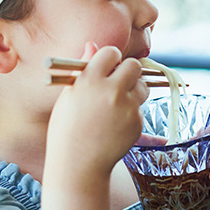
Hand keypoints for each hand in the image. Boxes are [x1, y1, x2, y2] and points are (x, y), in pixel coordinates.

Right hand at [47, 43, 147, 180]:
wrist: (78, 164)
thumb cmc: (67, 128)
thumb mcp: (69, 96)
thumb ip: (83, 70)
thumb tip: (93, 44)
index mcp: (89, 80)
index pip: (111, 52)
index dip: (111, 58)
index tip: (109, 65)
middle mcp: (111, 90)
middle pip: (134, 66)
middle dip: (128, 71)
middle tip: (120, 80)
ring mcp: (127, 106)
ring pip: (142, 86)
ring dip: (134, 90)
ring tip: (117, 104)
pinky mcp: (137, 122)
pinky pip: (140, 108)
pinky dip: (131, 113)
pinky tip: (116, 125)